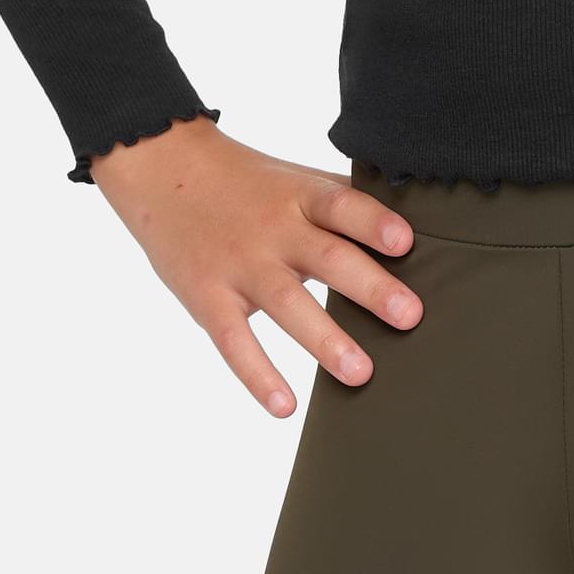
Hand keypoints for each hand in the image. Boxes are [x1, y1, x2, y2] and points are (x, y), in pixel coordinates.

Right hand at [88, 116, 422, 417]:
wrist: (163, 168)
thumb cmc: (246, 181)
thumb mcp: (293, 178)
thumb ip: (340, 203)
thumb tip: (408, 226)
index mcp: (300, 194)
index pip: (342, 205)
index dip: (374, 222)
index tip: (406, 242)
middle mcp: (273, 228)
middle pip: (327, 257)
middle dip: (371, 288)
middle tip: (410, 317)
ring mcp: (239, 264)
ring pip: (287, 303)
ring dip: (326, 340)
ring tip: (362, 373)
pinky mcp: (207, 296)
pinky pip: (234, 340)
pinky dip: (258, 374)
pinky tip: (284, 405)